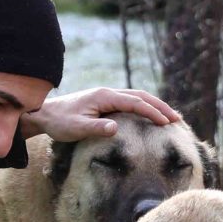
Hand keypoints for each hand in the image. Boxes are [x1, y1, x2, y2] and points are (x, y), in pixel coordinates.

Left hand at [24, 85, 181, 142]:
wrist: (45, 113)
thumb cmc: (60, 122)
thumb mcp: (76, 128)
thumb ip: (96, 128)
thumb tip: (116, 128)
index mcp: (105, 96)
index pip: (135, 103)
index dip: (152, 112)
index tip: (167, 123)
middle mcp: (108, 93)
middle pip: (141, 96)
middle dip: (160, 107)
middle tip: (177, 119)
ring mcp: (107, 96)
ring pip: (137, 97)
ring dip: (155, 106)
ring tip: (170, 117)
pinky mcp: (105, 102)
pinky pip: (130, 102)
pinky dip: (144, 107)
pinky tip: (150, 115)